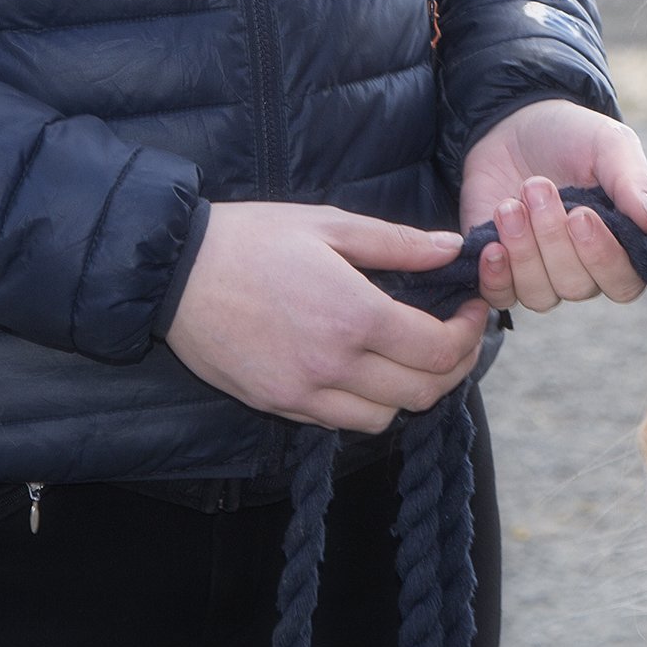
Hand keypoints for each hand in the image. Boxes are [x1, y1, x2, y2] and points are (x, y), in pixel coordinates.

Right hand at [162, 202, 485, 431]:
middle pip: (422, 393)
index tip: (473, 309)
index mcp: (353, 315)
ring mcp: (304, 393)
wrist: (174, 273)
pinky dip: (367, 404)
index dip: (468, 333)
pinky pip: (342, 422)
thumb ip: (397, 242)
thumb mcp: (329, 224)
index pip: (437, 350)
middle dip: (452, 367)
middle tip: (454, 336)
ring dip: (410, 392)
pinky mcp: (279, 406)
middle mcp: (334, 365)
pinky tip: (365, 369)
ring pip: (385, 418)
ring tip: (411, 355)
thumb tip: (453, 249)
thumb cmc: (251, 238)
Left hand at [459, 99, 646, 313]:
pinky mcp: (502, 272)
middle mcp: (584, 268)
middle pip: (576, 286)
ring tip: (509, 205)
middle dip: (552, 237)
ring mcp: (541, 273)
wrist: (514, 125)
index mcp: (620, 243)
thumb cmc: (572, 137)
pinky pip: (502, 296)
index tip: (580, 215)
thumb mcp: (609, 144)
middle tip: (537, 187)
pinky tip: (492, 247)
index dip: (602, 257)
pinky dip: (496, 277)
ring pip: (539, 293)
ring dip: (523, 250)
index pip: (623, 281)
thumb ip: (632, 180)